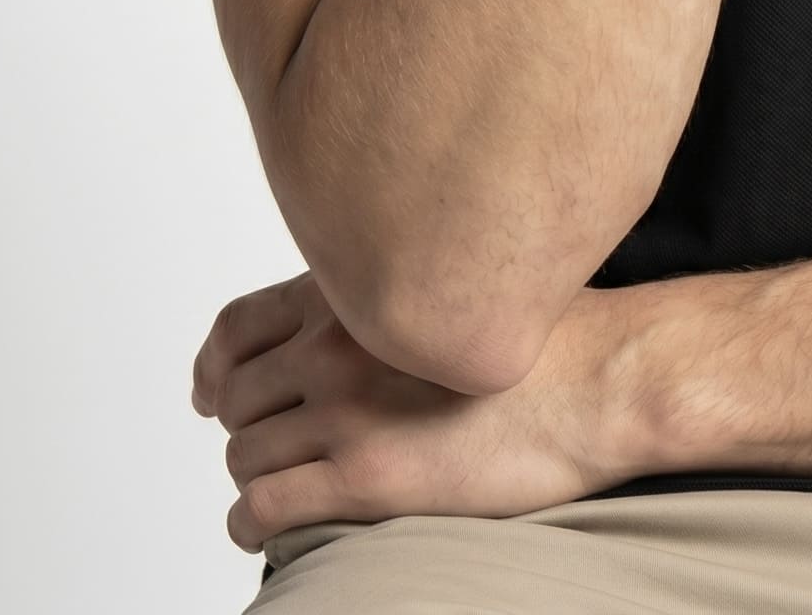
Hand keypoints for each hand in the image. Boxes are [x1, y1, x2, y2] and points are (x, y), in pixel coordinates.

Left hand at [191, 270, 651, 555]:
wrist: (598, 380)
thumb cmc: (551, 338)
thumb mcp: (452, 286)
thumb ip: (391, 299)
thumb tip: (350, 324)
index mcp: (356, 293)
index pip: (238, 326)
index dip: (215, 364)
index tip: (212, 388)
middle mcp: (338, 344)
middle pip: (236, 395)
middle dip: (243, 424)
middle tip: (264, 444)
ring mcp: (348, 411)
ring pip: (245, 453)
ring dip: (253, 474)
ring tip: (279, 485)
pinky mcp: (366, 477)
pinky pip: (266, 507)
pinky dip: (251, 522)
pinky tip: (265, 526)